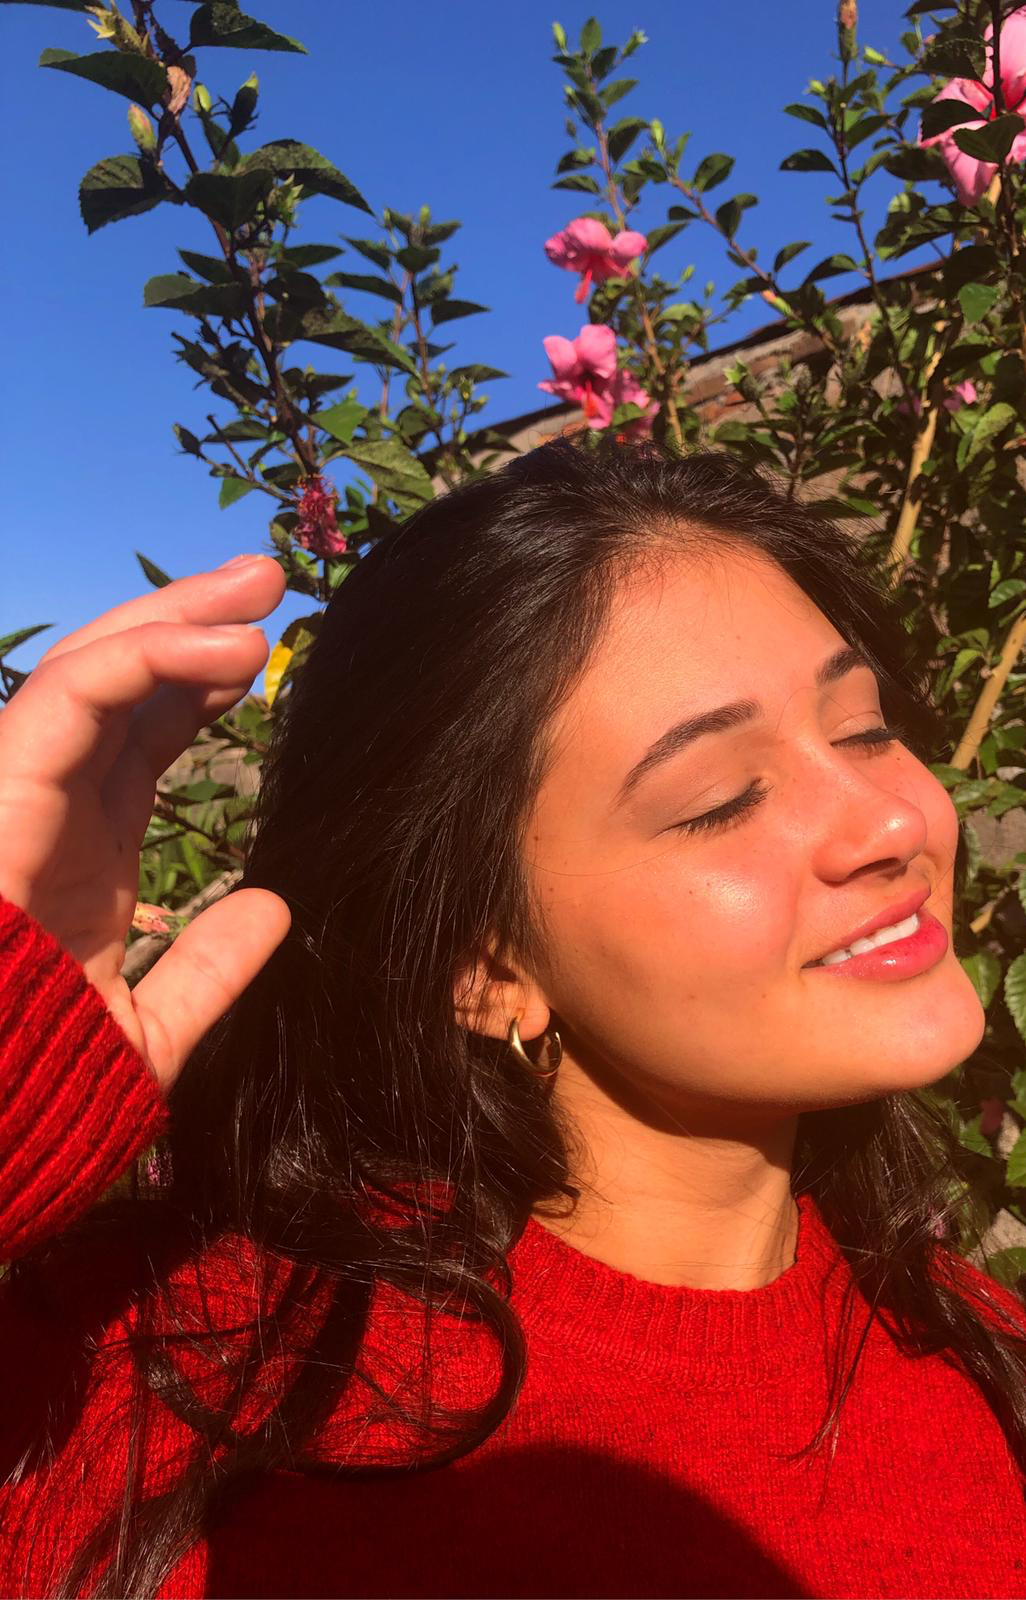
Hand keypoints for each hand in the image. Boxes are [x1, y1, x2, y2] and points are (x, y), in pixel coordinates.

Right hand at [0, 556, 291, 1091]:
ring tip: (257, 587)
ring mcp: (11, 802)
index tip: (263, 651)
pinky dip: (136, 661)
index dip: (193, 685)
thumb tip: (276, 908)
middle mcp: (43, 815)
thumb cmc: (38, 1109)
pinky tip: (217, 647)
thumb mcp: (147, 1032)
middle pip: (113, 688)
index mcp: (78, 857)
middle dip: (187, 621)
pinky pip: (60, 705)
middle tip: (267, 576)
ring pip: (82, 673)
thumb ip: (210, 970)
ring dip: (170, 618)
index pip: (134, 740)